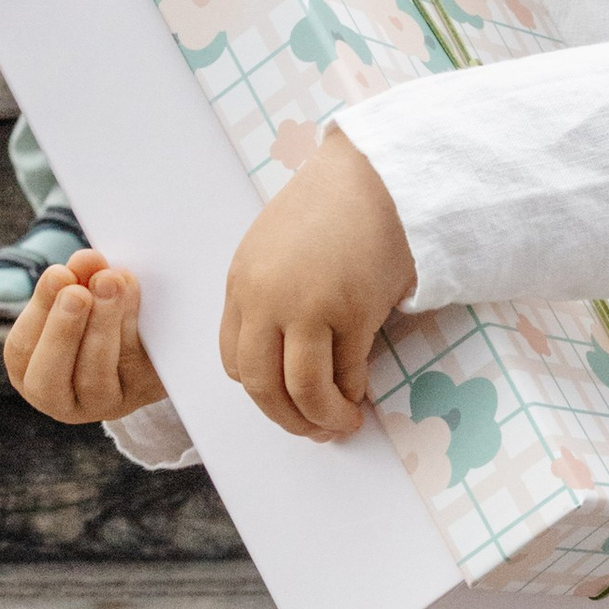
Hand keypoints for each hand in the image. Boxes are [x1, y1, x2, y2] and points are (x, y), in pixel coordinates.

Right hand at [7, 248, 164, 424]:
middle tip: (78, 292)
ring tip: (111, 282)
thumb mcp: (79, 297)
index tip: (60, 274)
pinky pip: (133, 367)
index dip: (40, 311)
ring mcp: (103, 403)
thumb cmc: (98, 315)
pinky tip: (132, 292)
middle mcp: (63, 401)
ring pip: (95, 375)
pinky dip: (132, 326)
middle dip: (63, 331)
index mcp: (32, 376)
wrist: (152, 345)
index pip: (21, 351)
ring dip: (102, 324)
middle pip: (49, 379)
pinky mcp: (140, 393)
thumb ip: (75, 280)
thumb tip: (86, 260)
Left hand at [220, 128, 415, 442]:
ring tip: (343, 424)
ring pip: (303, 389)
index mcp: (241, 284)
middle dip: (286, 418)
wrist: (375, 176)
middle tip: (312, 431)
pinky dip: (352, 392)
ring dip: (323, 418)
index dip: (260, 390)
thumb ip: (269, 296)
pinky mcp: (351, 311)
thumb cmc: (331, 209)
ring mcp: (308, 307)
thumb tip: (284, 356)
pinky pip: (346, 372)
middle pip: (261, 385)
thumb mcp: (275, 249)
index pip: (234, 361)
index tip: (283, 400)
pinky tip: (361, 395)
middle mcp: (266, 300)